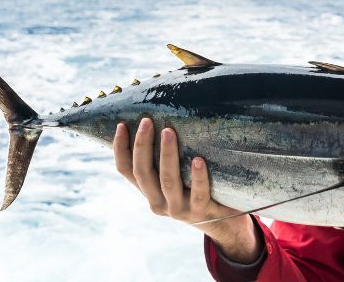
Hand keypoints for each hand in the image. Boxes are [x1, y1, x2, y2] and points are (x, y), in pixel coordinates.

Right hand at [113, 118, 261, 262]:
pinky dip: (197, 176)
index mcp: (149, 192)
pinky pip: (198, 193)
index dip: (120, 149)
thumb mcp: (177, 179)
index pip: (126, 170)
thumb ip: (165, 160)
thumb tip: (162, 119)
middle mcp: (159, 202)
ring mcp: (179, 208)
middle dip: (142, 145)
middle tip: (147, 121)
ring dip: (167, 155)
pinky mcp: (201, 211)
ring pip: (168, 180)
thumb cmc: (198, 191)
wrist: (223, 224)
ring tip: (168, 132)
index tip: (120, 125)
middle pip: (143, 172)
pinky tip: (198, 160)